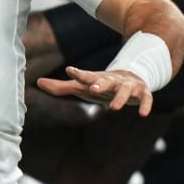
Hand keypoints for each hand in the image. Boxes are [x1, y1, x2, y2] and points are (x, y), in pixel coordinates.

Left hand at [37, 66, 154, 115]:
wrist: (131, 76)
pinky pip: (145, 98)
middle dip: (100, 84)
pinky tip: (143, 114)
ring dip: (120, 98)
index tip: (70, 70)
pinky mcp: (142, 92)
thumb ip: (61, 87)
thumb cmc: (100, 84)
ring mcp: (128, 85)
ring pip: (125, 90)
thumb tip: (38, 82)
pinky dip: (145, 105)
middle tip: (92, 89)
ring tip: (113, 108)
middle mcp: (113, 80)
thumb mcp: (81, 86)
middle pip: (106, 81)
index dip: (79, 74)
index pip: (86, 76)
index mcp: (97, 79)